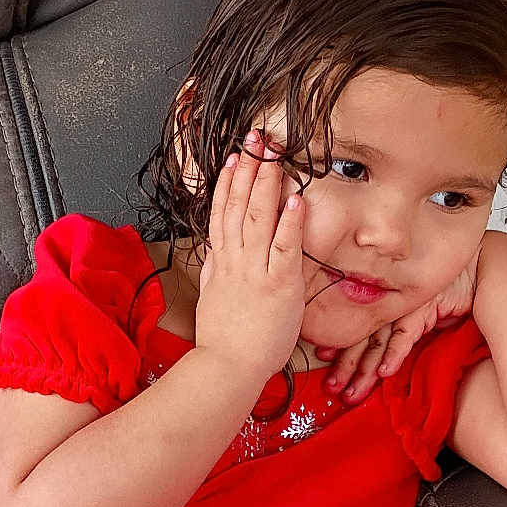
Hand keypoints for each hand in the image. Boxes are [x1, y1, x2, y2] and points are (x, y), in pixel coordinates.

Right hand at [194, 129, 306, 385]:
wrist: (226, 367)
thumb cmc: (223, 339)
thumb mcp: (212, 296)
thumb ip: (216, 270)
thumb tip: (216, 250)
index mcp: (221, 262)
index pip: (222, 213)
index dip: (228, 182)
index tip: (235, 158)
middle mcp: (236, 260)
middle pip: (239, 205)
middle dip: (249, 169)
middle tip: (256, 139)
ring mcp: (255, 270)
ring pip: (258, 217)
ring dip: (266, 183)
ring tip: (273, 154)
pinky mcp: (277, 285)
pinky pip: (284, 247)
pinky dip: (289, 222)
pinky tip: (295, 198)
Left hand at [316, 254, 479, 401]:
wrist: (472, 273)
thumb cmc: (446, 296)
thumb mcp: (418, 318)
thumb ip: (398, 335)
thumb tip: (382, 364)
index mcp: (383, 307)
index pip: (355, 330)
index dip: (339, 347)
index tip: (322, 359)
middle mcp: (389, 307)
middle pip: (360, 340)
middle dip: (346, 367)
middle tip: (332, 388)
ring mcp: (403, 308)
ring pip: (377, 342)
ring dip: (365, 370)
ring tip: (353, 391)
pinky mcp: (422, 310)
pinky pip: (404, 335)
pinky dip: (394, 355)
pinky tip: (384, 373)